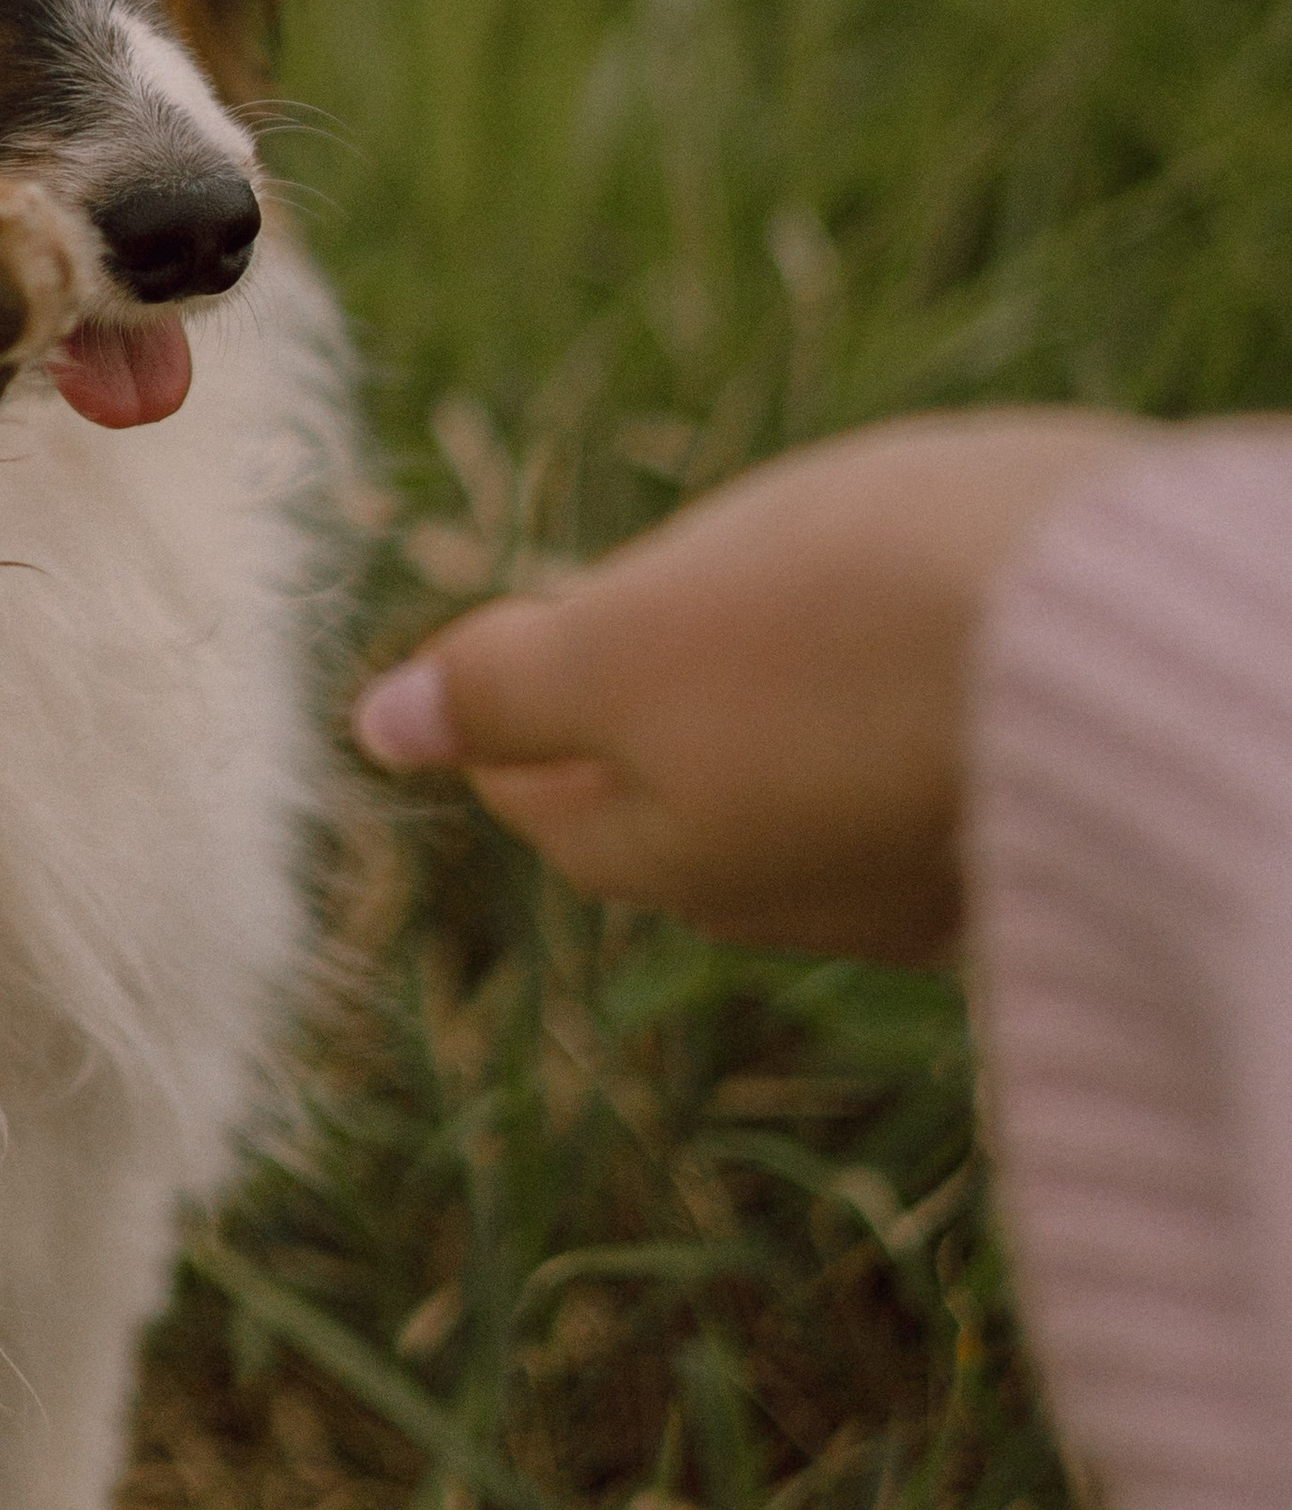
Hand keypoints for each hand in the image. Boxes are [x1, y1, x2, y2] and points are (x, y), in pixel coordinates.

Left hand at [352, 411, 1148, 960]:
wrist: (1131, 650)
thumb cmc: (853, 629)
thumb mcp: (633, 640)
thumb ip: (507, 685)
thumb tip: (380, 725)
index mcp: (658, 855)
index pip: (537, 790)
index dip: (511, 698)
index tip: (521, 632)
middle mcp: (784, 900)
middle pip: (666, 797)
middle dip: (644, 707)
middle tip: (654, 610)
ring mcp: (911, 878)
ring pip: (797, 788)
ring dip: (780, 708)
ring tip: (799, 610)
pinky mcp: (1022, 831)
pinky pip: (917, 775)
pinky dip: (896, 712)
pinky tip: (927, 652)